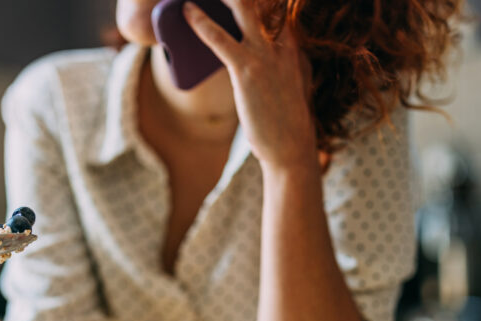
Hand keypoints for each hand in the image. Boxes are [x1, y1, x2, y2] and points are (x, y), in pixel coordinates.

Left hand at [183, 0, 316, 171]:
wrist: (291, 147)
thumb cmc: (285, 121)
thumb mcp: (289, 84)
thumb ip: (279, 64)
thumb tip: (263, 58)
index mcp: (293, 46)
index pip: (278, 6)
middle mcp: (283, 44)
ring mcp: (266, 56)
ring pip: (243, 7)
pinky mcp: (247, 71)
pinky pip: (220, 39)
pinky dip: (201, 22)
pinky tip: (187, 12)